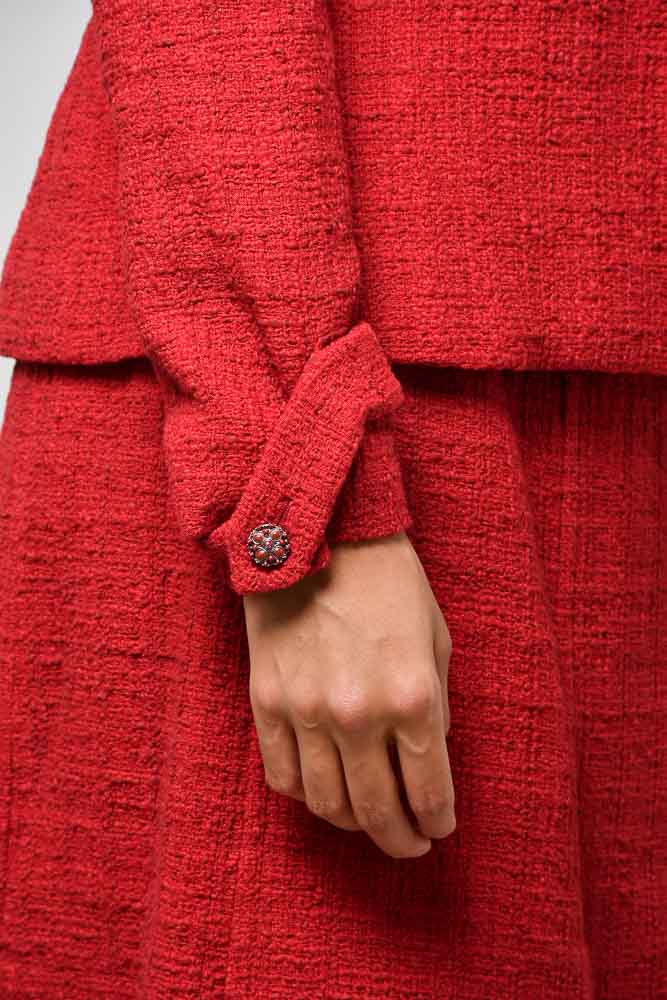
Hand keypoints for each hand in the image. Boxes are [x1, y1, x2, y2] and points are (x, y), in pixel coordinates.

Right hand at [242, 530, 454, 858]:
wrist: (319, 531)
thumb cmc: (388, 580)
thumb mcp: (435, 638)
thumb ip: (436, 705)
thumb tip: (428, 756)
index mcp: (413, 696)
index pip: (430, 791)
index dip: (438, 821)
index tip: (439, 828)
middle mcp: (360, 714)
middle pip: (378, 810)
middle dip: (400, 839)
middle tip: (410, 844)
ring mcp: (307, 711)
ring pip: (328, 804)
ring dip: (353, 824)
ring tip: (367, 819)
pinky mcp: (267, 702)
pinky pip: (282, 776)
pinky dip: (305, 796)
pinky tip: (323, 790)